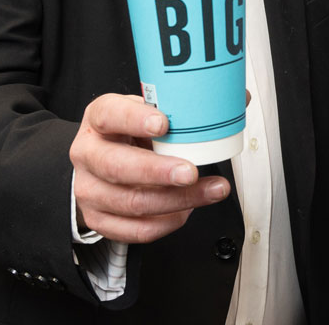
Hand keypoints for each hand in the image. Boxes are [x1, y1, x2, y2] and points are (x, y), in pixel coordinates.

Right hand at [70, 93, 230, 242]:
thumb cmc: (129, 134)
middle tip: (190, 171)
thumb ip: (186, 106)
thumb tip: (240, 97)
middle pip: (117, 166)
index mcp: (99, 119)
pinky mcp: (99, 219)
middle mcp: (89, 154)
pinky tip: (187, 210)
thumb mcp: (147, 112)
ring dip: (175, 200)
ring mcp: (89, 189)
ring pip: (131, 202)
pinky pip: (135, 230)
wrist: (102, 161)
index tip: (163, 123)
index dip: (135, 119)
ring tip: (207, 191)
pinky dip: (166, 222)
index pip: (110, 114)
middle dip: (158, 171)